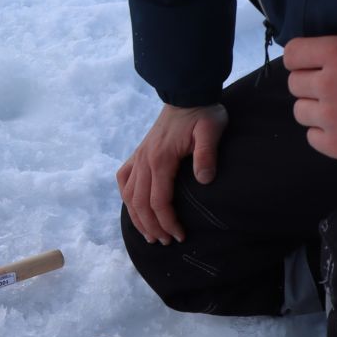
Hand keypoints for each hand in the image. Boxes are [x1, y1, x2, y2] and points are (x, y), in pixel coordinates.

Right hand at [116, 102, 227, 244]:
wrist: (187, 94)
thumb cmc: (203, 114)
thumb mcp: (212, 131)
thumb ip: (206, 155)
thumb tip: (203, 181)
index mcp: (161, 159)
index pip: (159, 201)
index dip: (167, 223)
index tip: (180, 236)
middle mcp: (144, 161)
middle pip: (141, 204)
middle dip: (153, 227)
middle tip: (167, 242)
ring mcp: (139, 157)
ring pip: (129, 195)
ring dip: (138, 218)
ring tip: (151, 235)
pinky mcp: (139, 153)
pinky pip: (124, 179)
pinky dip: (126, 198)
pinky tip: (134, 208)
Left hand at [283, 35, 336, 167]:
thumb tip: (317, 64)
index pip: (292, 53)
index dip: (300, 60)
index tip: (311, 66)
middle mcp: (327, 82)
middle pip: (294, 84)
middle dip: (310, 86)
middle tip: (336, 92)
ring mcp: (329, 116)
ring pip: (300, 111)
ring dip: (316, 111)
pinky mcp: (336, 145)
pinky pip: (312, 137)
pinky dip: (325, 135)